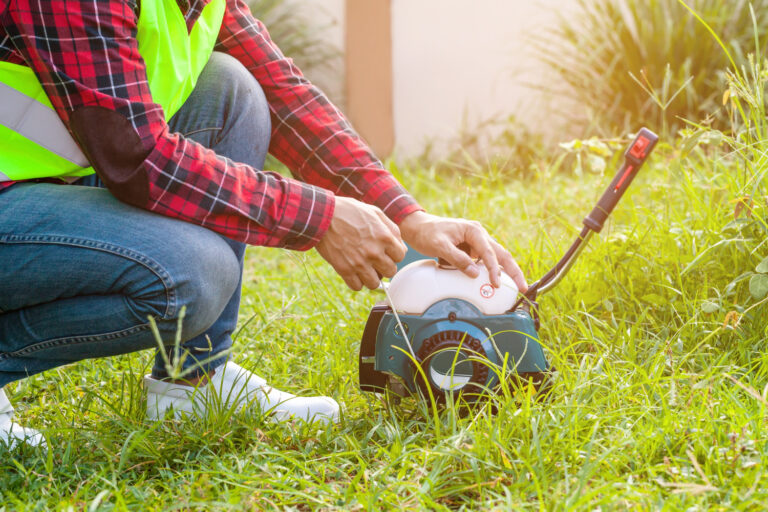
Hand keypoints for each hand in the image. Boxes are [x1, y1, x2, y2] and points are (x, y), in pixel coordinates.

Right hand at [316, 197, 407, 290]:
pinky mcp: (344, 269)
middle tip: (375, 261)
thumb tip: (402, 247)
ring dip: (371, 277)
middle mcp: (374, 252)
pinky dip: (356, 282)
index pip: (400, 256)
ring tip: (364, 269)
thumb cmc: (349, 211)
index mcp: (384, 237)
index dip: (393, 254)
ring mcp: (359, 263)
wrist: (323, 215)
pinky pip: (357, 286)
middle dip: (384, 266)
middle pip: (390, 272)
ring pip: (375, 283)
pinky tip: (353, 272)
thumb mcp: (375, 212)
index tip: (385, 251)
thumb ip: (392, 229)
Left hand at [398, 211, 527, 290]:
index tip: (496, 284)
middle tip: (523, 287)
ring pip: (496, 257)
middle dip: (513, 271)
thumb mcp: (440, 246)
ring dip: (505, 271)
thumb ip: (458, 259)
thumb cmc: (427, 233)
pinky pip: (485, 260)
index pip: (489, 253)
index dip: (494, 270)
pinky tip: (494, 281)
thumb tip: (474, 273)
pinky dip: (491, 271)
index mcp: (473, 230)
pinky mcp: (471, 248)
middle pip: (501, 254)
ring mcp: (476, 241)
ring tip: (515, 287)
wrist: (417, 226)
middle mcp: (478, 235)